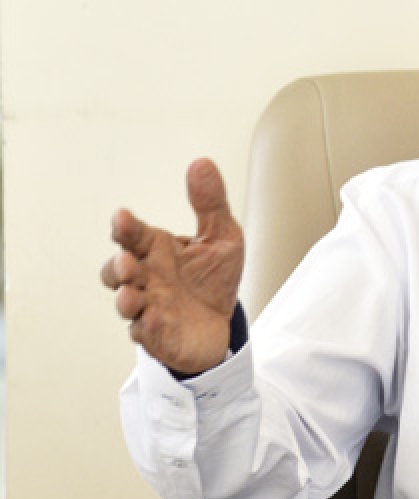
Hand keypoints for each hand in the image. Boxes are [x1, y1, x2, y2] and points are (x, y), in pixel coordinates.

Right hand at [101, 158, 244, 375]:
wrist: (220, 322)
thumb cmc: (212, 277)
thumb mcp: (222, 236)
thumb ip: (210, 203)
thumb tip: (202, 162)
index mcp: (156, 250)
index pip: (132, 235)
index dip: (124, 227)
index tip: (123, 217)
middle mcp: (146, 277)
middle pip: (117, 270)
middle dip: (118, 267)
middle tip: (128, 263)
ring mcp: (148, 307)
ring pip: (125, 304)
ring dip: (125, 298)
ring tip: (132, 294)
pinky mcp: (157, 335)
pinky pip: (146, 333)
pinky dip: (149, 327)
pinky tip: (157, 318)